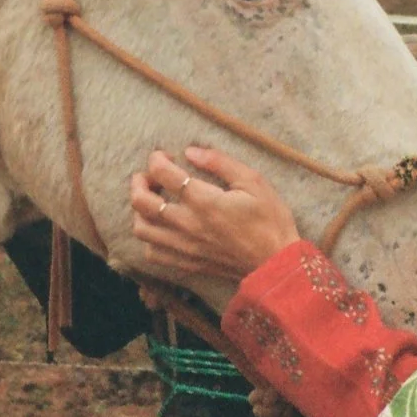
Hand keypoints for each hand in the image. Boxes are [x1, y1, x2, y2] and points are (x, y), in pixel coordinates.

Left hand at [126, 146, 302, 308]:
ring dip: (140, 211)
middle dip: (139, 182)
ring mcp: (184, 247)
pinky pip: (152, 253)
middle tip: (149, 176)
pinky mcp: (186, 263)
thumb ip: (220, 163)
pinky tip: (161, 228)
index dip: (157, 159)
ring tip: (153, 201)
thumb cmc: (270, 221)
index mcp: (204, 201)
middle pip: (141, 201)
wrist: (277, 264)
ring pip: (141, 229)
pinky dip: (150, 239)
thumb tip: (192, 151)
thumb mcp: (254, 182)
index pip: (163, 173)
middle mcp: (187, 224)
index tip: (165, 156)